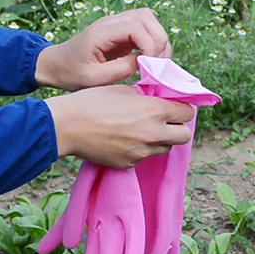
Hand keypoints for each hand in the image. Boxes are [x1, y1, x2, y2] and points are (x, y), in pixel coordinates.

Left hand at [35, 8, 170, 90]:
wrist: (56, 65)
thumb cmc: (70, 72)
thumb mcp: (94, 78)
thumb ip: (120, 69)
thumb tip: (145, 62)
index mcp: (102, 31)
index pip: (137, 26)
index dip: (150, 45)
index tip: (149, 66)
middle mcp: (111, 22)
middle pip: (147, 17)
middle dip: (158, 40)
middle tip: (157, 64)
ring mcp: (116, 25)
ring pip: (148, 20)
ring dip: (158, 40)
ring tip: (155, 63)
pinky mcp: (121, 32)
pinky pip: (144, 30)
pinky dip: (152, 43)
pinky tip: (148, 61)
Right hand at [44, 84, 192, 167]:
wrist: (67, 126)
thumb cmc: (92, 102)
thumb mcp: (124, 90)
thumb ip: (147, 96)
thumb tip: (160, 99)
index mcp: (154, 111)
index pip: (187, 112)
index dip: (181, 108)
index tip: (173, 106)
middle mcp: (152, 133)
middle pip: (184, 135)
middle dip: (177, 127)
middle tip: (164, 121)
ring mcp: (141, 152)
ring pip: (166, 148)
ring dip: (161, 139)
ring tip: (142, 130)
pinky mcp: (129, 163)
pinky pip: (145, 157)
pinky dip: (140, 149)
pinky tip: (124, 139)